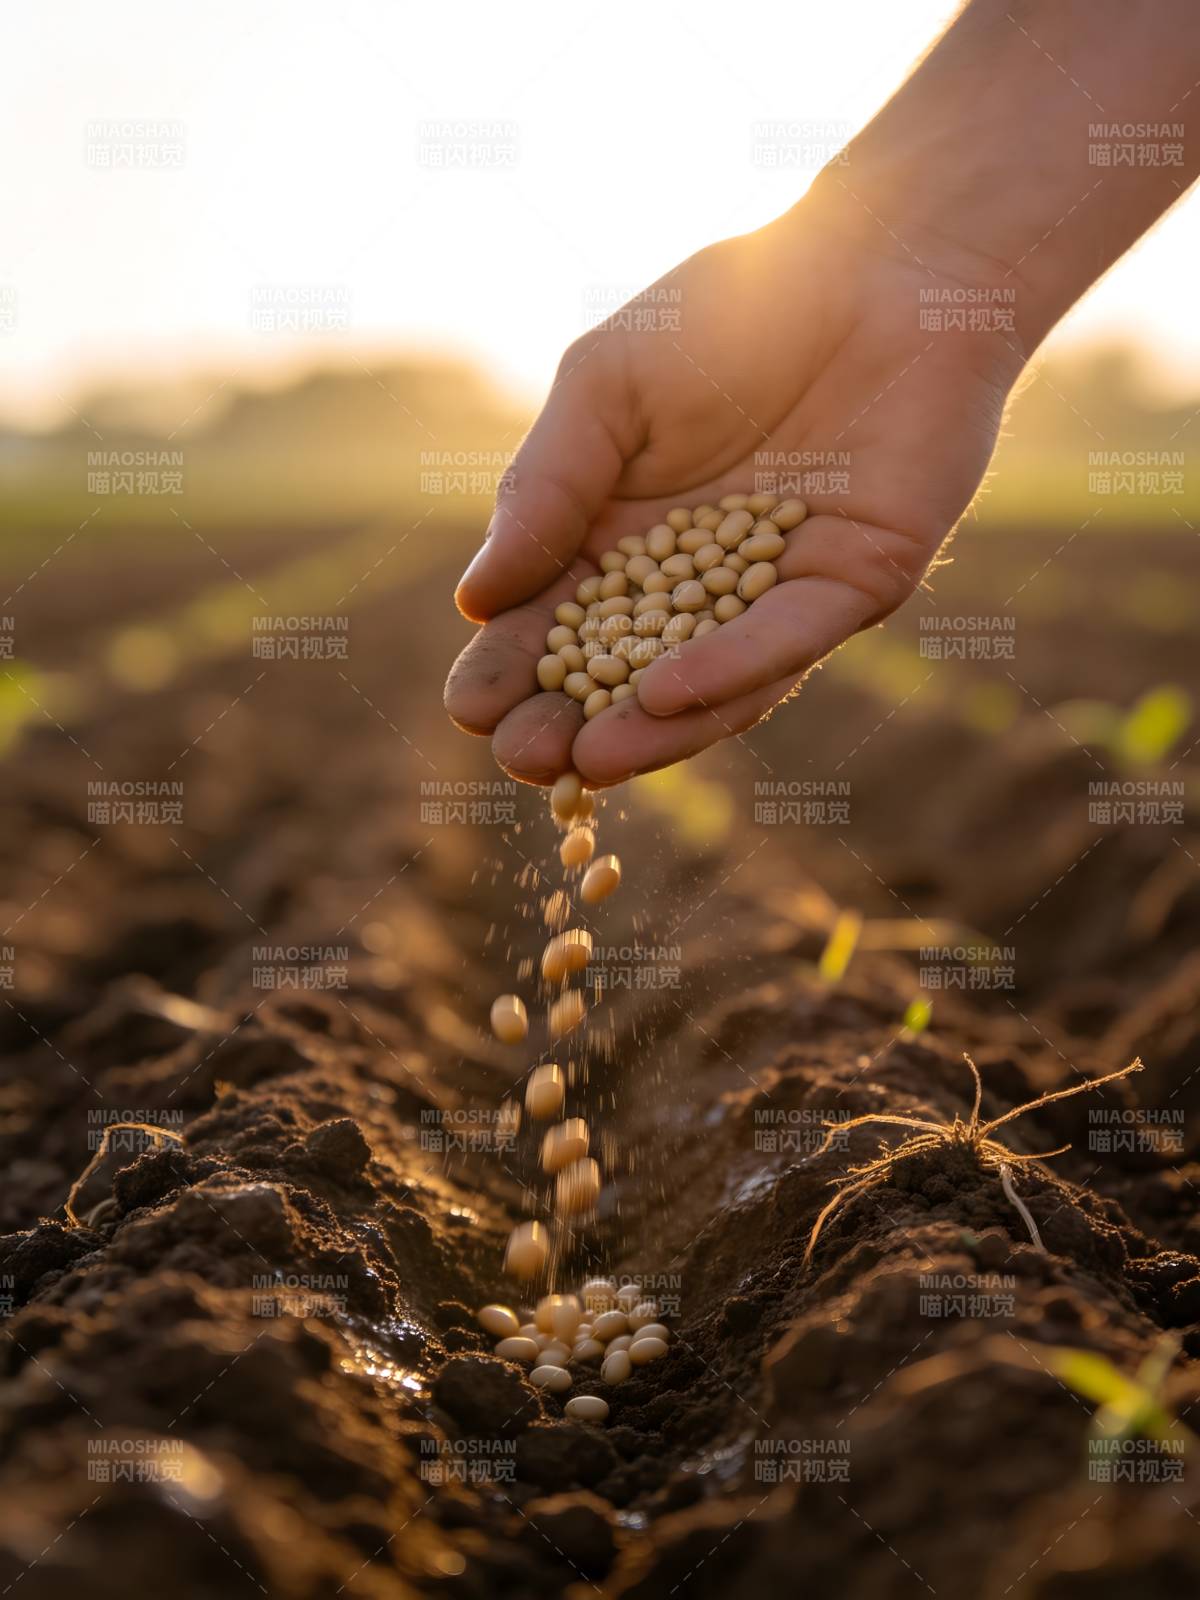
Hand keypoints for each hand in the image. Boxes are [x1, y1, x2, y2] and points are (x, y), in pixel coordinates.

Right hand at [444, 187, 1024, 787]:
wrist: (877, 260)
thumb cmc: (728, 310)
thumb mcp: (605, 386)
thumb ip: (547, 485)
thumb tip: (475, 598)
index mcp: (624, 539)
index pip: (557, 623)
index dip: (512, 669)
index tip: (469, 709)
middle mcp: (698, 584)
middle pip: (625, 674)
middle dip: (573, 722)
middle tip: (523, 760)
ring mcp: (776, 592)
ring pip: (709, 682)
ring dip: (649, 729)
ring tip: (588, 762)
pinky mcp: (854, 584)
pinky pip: (786, 638)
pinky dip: (728, 668)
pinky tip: (666, 694)